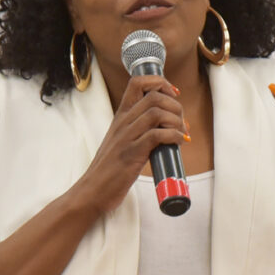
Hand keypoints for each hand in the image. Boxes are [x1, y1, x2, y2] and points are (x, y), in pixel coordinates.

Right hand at [74, 74, 188, 214]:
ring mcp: (126, 137)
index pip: (138, 83)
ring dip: (176, 121)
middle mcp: (123, 122)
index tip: (173, 95)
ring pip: (156, 112)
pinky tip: (178, 143)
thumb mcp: (122, 141)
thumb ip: (139, 130)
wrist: (92, 191)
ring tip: (181, 134)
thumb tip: (167, 127)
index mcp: (120, 116)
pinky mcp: (131, 154)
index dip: (160, 83)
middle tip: (182, 123)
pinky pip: (156, 135)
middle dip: (175, 106)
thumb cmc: (110, 170)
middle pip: (154, 96)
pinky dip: (173, 136)